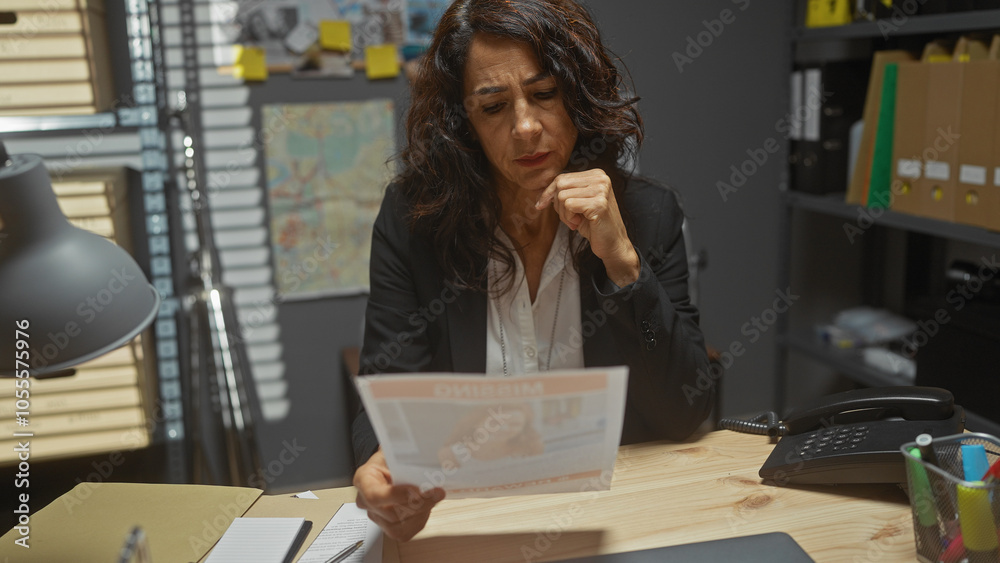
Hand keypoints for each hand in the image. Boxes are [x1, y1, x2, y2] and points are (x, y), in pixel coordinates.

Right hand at [354, 448, 445, 541]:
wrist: (389, 467)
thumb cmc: (391, 459)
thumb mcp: (396, 451)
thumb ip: (408, 457)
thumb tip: (431, 457)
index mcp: (364, 480)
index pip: (375, 495)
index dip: (398, 496)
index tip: (420, 490)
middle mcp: (366, 502)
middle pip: (390, 513)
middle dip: (418, 504)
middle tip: (437, 492)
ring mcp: (376, 517)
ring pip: (398, 527)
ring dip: (421, 514)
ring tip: (433, 498)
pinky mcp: (388, 527)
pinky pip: (404, 533)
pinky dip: (419, 520)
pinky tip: (427, 507)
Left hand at [535, 169, 639, 285]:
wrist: (612, 244)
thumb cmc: (593, 225)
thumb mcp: (577, 204)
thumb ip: (565, 193)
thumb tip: (542, 192)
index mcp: (596, 175)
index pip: (562, 178)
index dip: (548, 192)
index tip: (540, 205)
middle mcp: (601, 178)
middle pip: (561, 185)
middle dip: (557, 205)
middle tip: (569, 219)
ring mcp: (601, 189)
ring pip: (562, 196)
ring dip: (564, 214)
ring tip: (575, 222)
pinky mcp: (599, 203)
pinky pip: (569, 205)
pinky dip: (569, 218)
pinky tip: (579, 224)